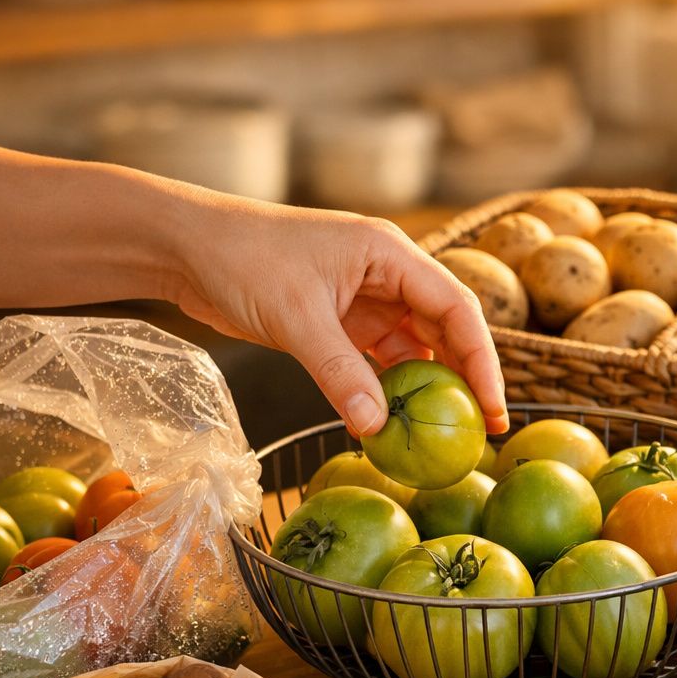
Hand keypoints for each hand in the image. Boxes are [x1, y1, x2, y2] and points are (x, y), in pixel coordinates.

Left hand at [170, 196, 507, 437]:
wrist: (183, 246)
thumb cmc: (240, 258)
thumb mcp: (296, 317)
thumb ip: (339, 372)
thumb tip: (376, 428)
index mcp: (389, 253)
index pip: (456, 307)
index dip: (482, 358)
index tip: (493, 406)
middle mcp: (386, 272)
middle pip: (445, 327)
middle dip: (465, 377)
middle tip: (482, 430)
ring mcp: (363, 297)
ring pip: (414, 346)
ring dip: (427, 386)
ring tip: (443, 432)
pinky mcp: (338, 319)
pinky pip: (378, 358)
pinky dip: (388, 388)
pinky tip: (393, 420)